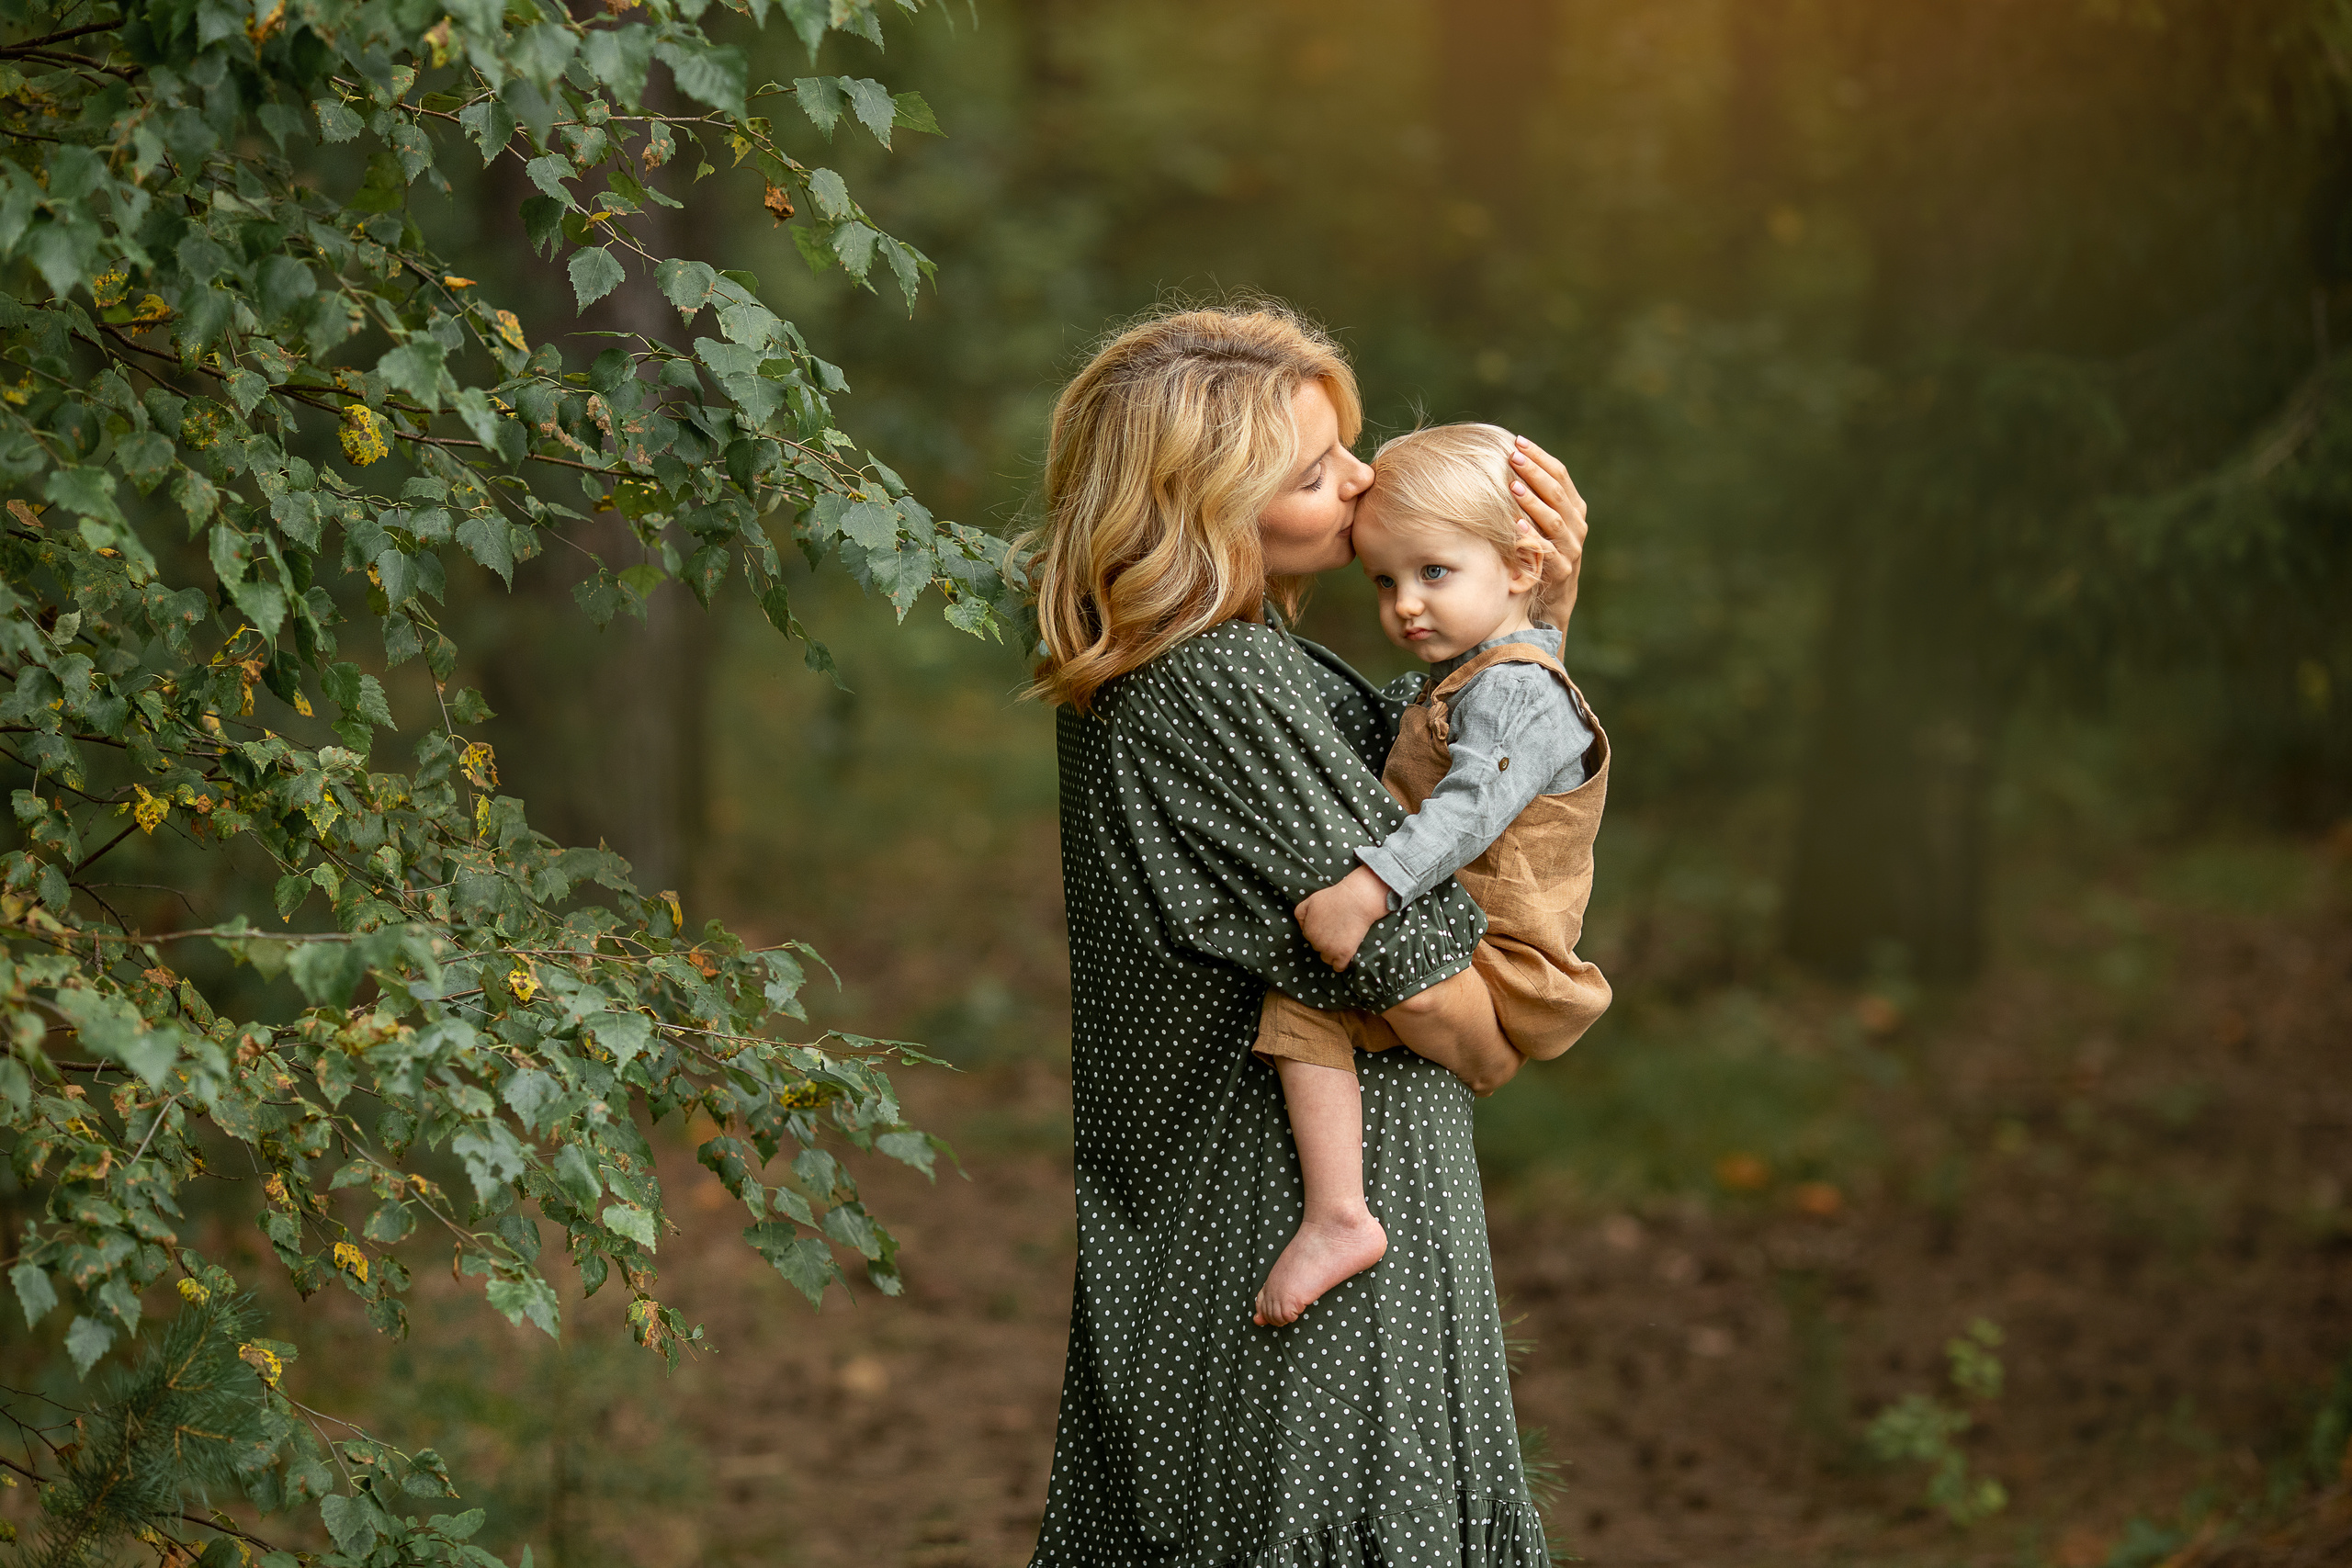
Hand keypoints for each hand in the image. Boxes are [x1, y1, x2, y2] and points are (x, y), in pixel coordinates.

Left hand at [1294, 865, 1391, 970]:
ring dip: (1332, 954)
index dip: (1319, 931)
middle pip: (1318, 948)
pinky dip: (1341, 964)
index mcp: (1308, 932)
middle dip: (1325, 942)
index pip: (1310, 937)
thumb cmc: (1334, 898)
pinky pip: (1339, 967)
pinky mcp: (1344, 954)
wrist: (1356, 900)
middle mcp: (1317, 943)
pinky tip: (1345, 956)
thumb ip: (1300, 914)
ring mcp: (1331, 950)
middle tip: (1336, 931)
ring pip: (1327, 959)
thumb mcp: (1310, 901)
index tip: (1328, 926)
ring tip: (1341, 943)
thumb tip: (1302, 927)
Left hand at [1506, 436, 1588, 626]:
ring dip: (1532, 501)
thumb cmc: (1542, 552)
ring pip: (1554, 520)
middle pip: (1557, 493)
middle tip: (1513, 456)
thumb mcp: (1542, 523)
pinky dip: (1532, 537)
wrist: (1554, 598)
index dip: (1540, 457)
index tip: (1518, 441)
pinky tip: (1516, 525)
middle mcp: (1577, 526)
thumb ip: (1534, 497)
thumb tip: (1507, 460)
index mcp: (1575, 509)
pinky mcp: (1561, 572)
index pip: (1561, 475)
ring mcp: (1571, 549)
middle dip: (1534, 472)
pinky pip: (1547, 552)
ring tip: (1512, 486)